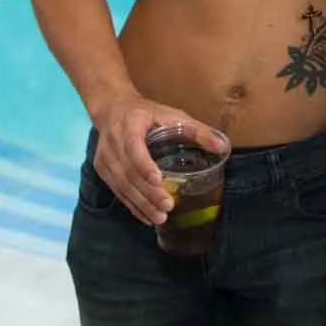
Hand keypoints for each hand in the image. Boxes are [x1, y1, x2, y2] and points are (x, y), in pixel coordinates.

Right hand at [92, 94, 227, 225]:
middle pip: (128, 171)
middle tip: (167, 206)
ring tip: (160, 217)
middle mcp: (113, 142)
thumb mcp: (172, 114)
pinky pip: (117, 191)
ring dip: (141, 203)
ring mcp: (105, 158)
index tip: (158, 180)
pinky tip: (146, 216)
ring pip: (122, 185)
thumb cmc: (147, 112)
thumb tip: (222, 146)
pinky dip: (132, 205)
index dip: (144, 165)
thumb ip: (197, 130)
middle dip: (147, 192)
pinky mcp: (102, 169)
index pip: (134, 147)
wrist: (112, 108)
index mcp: (130, 125)